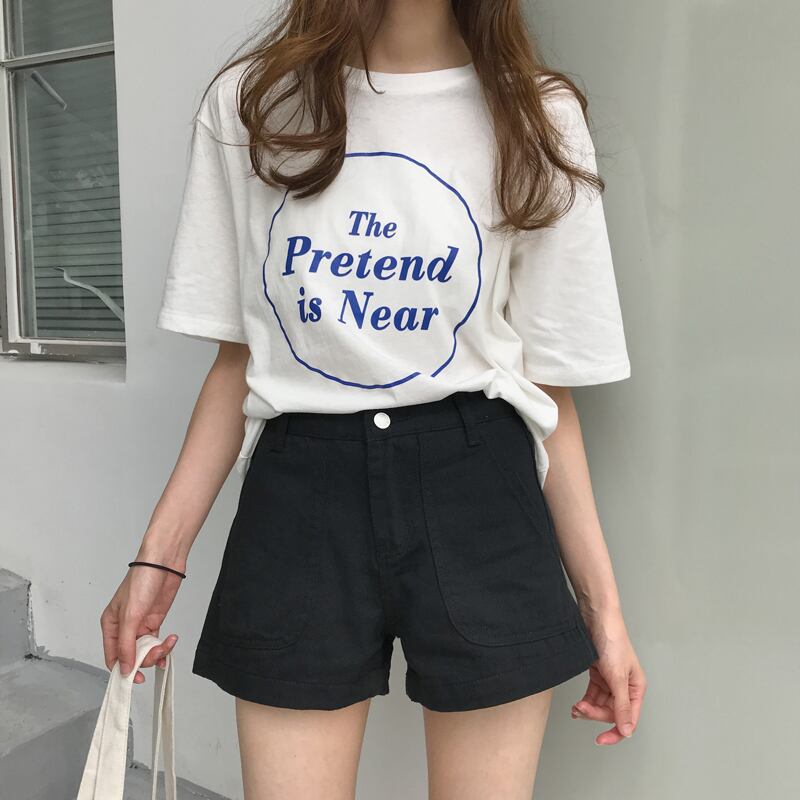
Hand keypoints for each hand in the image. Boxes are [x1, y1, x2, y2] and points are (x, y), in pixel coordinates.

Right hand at [100, 561, 182, 682]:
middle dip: (145, 658)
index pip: (112, 657)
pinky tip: (171, 642)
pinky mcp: (155, 621)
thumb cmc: (142, 581)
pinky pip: (157, 642)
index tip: (136, 680)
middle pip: (131, 656)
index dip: (123, 671)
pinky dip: (164, 646)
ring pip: (146, 651)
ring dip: (158, 652)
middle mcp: (124, 628)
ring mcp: (140, 625)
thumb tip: (124, 669)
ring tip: (168, 643)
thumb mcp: (130, 616)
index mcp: (110, 626)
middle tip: (157, 652)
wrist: (164, 563)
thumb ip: (126, 645)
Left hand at [571, 608, 646, 744]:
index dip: (615, 732)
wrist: (596, 617)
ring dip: (588, 709)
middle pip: (611, 713)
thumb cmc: (612, 641)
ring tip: (576, 707)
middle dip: (595, 714)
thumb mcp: (617, 677)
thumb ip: (622, 706)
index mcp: (636, 688)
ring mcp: (611, 680)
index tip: (600, 740)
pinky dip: (585, 700)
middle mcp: (625, 686)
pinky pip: (593, 694)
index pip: (628, 719)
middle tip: (581, 709)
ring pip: (601, 704)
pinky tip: (577, 704)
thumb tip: (627, 730)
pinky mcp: (598, 673)